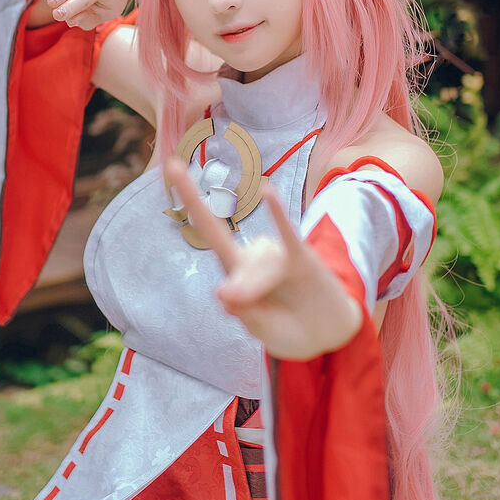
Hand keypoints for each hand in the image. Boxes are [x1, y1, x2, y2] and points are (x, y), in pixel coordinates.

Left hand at [166, 160, 362, 360]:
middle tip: (250, 311)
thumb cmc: (286, 327)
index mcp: (236, 269)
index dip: (192, 198)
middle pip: (238, 259)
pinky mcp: (304, 260)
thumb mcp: (260, 327)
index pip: (209, 228)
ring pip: (262, 261)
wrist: (327, 334)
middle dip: (244, 289)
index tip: (172, 164)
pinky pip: (289, 233)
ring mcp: (281, 255)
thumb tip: (222, 294)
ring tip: (283, 310)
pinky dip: (277, 214)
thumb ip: (243, 312)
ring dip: (266, 286)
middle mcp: (255, 255)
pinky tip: (267, 192)